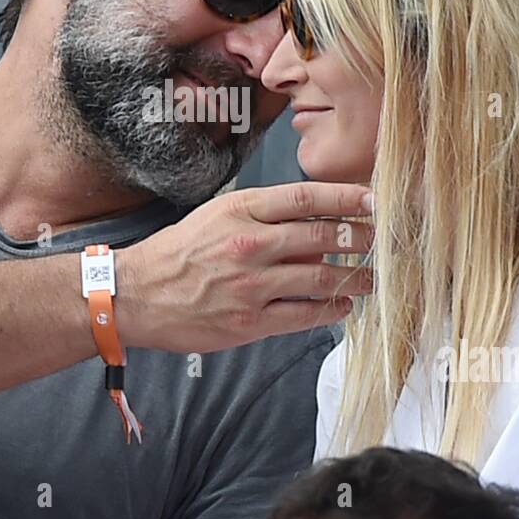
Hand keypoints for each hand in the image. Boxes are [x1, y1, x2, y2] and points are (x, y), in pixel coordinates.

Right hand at [115, 182, 374, 352]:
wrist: (137, 295)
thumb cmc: (178, 253)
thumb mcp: (217, 216)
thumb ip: (263, 215)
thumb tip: (314, 217)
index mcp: (241, 210)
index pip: (307, 197)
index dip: (347, 198)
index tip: (374, 199)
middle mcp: (250, 244)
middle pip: (324, 235)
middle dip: (361, 238)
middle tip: (382, 240)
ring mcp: (252, 284)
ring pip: (322, 276)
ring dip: (355, 277)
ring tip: (371, 277)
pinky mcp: (252, 321)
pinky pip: (306, 313)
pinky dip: (332, 308)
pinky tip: (343, 304)